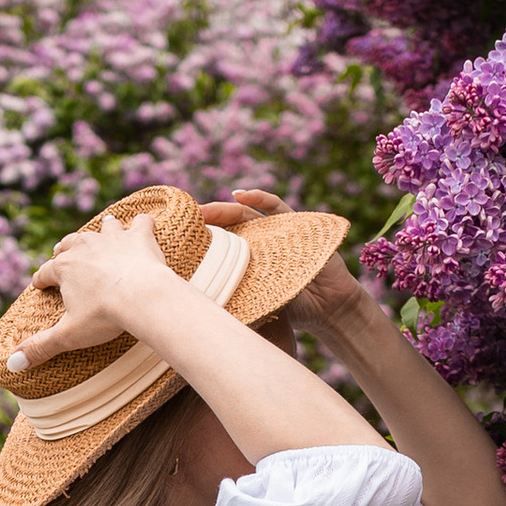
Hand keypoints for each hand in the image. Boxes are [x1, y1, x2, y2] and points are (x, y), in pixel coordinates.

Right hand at [15, 208, 188, 365]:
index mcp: (64, 268)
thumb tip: (12, 364)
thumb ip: (41, 347)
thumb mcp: (69, 335)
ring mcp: (113, 239)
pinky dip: (143, 223)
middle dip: (64, 249)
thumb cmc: (104, 316)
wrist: (142, 297)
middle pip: (70, 243)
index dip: (41, 279)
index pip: (46, 272)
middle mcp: (85, 247)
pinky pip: (141, 222)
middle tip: (63, 253)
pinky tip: (144, 225)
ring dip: (102, 229)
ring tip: (103, 229)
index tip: (38, 284)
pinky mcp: (139, 237)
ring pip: (103, 228)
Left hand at [200, 184, 370, 337]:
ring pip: (245, 214)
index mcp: (246, 259)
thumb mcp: (257, 302)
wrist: (328, 308)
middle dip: (205, 221)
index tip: (177, 239)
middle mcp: (258, 241)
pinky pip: (275, 206)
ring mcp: (275, 231)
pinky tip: (241, 196)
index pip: (219, 243)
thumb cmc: (294, 309)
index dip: (200, 238)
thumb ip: (237, 297)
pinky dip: (259, 198)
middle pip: (227, 225)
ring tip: (205, 209)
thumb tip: (199, 309)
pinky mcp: (295, 223)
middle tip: (185, 221)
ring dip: (224, 209)